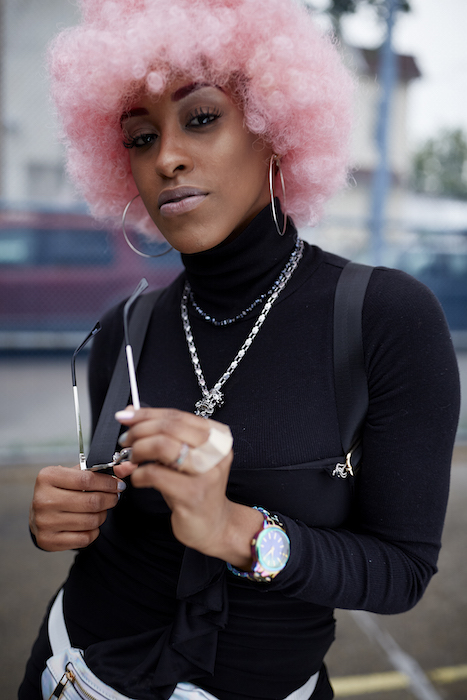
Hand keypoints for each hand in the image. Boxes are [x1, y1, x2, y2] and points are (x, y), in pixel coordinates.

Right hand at [29, 465, 125, 551]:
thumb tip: (128, 468)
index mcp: (48, 477)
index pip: (86, 479)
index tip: (118, 485)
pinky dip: (93, 531)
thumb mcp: (74, 474)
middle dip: (110, 499)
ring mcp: (44, 522)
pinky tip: (90, 524)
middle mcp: (43, 500)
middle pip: (91, 502)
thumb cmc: (61, 491)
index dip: (108, 483)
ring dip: (102, 516)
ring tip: (101, 510)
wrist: (38, 515)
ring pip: (90, 521)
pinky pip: (84, 538)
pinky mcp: (48, 540)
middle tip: (114, 497)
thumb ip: (101, 470)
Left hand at [114, 407, 262, 565]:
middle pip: (169, 427)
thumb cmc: (195, 489)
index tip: (125, 415)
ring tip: (131, 459)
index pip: (177, 416)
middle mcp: (215, 451)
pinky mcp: (193, 494)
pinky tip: (138, 478)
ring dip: (139, 449)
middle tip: (125, 440)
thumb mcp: (183, 458)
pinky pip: (156, 474)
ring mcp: (206, 472)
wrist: (214, 525)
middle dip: (140, 431)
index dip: (147, 414)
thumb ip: (162, 435)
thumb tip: (132, 413)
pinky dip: (139, 474)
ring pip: (163, 445)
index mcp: (216, 436)